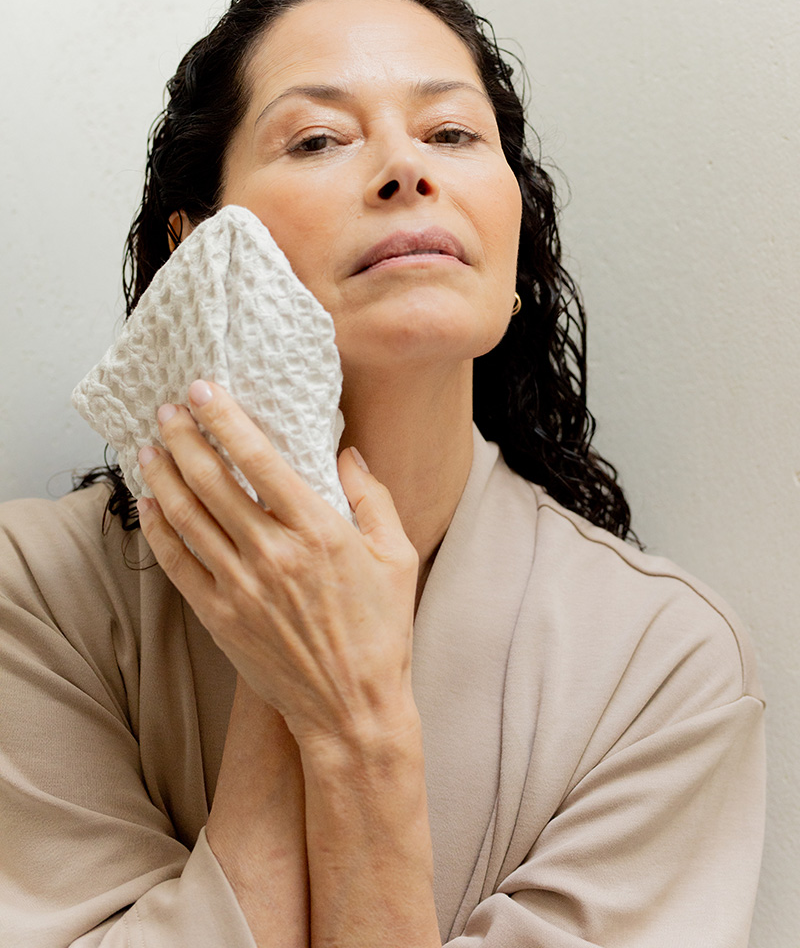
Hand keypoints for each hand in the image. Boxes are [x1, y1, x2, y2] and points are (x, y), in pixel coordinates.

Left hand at [136, 380, 419, 746]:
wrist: (352, 709)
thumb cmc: (381, 631)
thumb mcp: (398, 556)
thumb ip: (373, 498)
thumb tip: (347, 454)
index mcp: (317, 530)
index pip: (258, 459)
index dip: (226, 419)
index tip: (204, 391)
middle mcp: (272, 554)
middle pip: (212, 481)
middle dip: (184, 437)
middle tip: (167, 409)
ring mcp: (240, 588)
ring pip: (187, 517)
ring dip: (163, 475)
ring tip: (148, 445)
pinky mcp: (219, 618)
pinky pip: (177, 564)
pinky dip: (159, 529)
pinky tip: (150, 503)